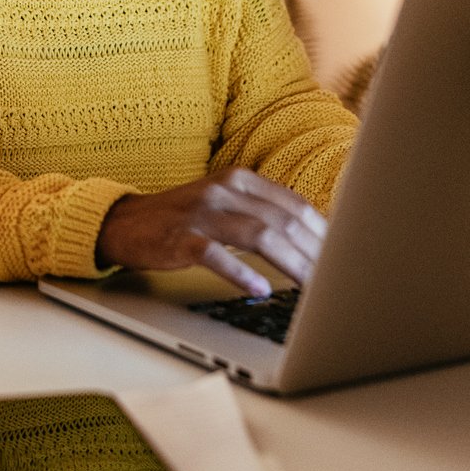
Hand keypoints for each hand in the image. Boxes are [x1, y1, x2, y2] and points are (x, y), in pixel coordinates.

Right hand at [94, 166, 327, 297]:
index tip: (344, 257)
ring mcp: (200, 214)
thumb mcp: (224, 205)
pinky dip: (241, 274)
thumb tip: (313, 242)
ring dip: (290, 264)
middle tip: (336, 280)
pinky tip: (260, 290)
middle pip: (282, 221)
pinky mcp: (179, 238)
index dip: (323, 233)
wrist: (124, 223)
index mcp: (239, 180)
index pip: (295, 205)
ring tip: (311, 287)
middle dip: (314, 253)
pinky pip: (215, 255)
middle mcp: (223, 191)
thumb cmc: (182, 219)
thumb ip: (262, 214)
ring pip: (258, 236)